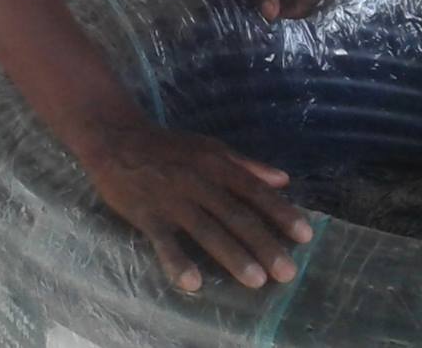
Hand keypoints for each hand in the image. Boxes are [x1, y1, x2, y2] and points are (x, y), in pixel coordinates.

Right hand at [75, 119, 313, 292]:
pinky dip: (178, 261)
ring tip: (256, 281)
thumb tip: (283, 180)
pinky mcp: (146, 214)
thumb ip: (247, 166)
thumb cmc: (169, 148)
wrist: (116, 138)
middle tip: (287, 272)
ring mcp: (172, 199)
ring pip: (207, 229)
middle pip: (236, 215)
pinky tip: (193, 282)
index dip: (281, 213)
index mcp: (216, 164)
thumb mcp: (210, 148)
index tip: (305, 236)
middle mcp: (198, 181)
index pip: (254, 191)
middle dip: (263, 243)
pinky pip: (164, 241)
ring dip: (232, 255)